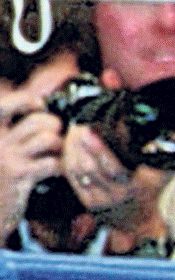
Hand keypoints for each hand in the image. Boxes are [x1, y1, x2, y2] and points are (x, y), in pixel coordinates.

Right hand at [0, 84, 62, 228]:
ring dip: (61, 147)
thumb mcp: (2, 150)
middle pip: (37, 120)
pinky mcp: (21, 175)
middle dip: (54, 126)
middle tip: (56, 136)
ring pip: (48, 139)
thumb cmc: (0, 179)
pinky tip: (57, 172)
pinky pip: (53, 162)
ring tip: (57, 155)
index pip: (3, 105)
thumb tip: (38, 108)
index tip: (39, 104)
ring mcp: (7, 157)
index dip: (25, 100)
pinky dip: (62, 166)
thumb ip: (13, 131)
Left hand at [62, 123, 166, 244]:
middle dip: (80, 144)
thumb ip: (158, 153)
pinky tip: (70, 145)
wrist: (140, 218)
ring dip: (72, 149)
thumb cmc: (151, 190)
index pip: (113, 169)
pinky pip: (72, 176)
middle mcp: (113, 196)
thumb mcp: (161, 172)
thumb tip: (143, 129)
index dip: (100, 149)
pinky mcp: (85, 199)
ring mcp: (97, 199)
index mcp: (132, 188)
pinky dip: (68, 158)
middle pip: (89, 168)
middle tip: (79, 125)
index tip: (90, 131)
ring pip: (77, 171)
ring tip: (73, 131)